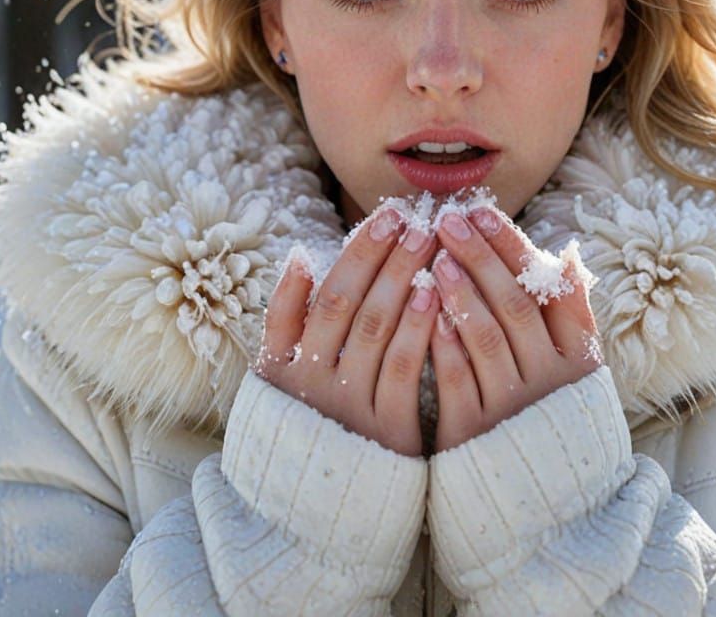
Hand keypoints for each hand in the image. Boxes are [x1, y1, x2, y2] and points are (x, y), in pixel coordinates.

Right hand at [257, 207, 441, 457]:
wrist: (322, 500)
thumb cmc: (305, 416)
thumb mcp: (277, 371)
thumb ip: (284, 315)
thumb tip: (301, 255)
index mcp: (289, 365)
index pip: (328, 295)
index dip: (359, 253)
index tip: (388, 216)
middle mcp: (319, 386)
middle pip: (356, 309)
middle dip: (388, 260)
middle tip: (416, 220)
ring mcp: (355, 410)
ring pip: (381, 336)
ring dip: (406, 286)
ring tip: (432, 247)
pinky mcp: (391, 435)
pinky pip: (406, 374)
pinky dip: (419, 332)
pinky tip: (438, 298)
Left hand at [429, 207, 603, 453]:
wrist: (541, 495)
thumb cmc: (549, 408)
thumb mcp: (573, 365)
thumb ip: (569, 314)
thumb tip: (567, 253)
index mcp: (577, 357)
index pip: (549, 289)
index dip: (515, 247)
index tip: (483, 212)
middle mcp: (549, 380)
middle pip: (516, 305)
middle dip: (481, 257)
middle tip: (449, 219)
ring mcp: (513, 407)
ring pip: (487, 338)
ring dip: (461, 292)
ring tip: (436, 256)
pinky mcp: (475, 433)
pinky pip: (459, 381)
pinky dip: (444, 343)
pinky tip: (425, 310)